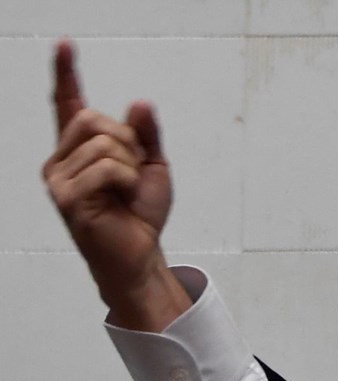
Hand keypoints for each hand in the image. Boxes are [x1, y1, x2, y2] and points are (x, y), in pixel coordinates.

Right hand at [43, 39, 189, 330]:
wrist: (141, 254)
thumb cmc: (140, 213)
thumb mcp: (153, 167)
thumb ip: (146, 135)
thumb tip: (140, 103)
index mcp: (80, 149)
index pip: (68, 104)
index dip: (66, 74)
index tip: (64, 45)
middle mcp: (61, 159)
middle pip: (95, 119)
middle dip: (128, 142)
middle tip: (134, 173)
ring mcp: (59, 178)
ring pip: (105, 144)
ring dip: (131, 166)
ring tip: (127, 191)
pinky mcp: (67, 197)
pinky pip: (107, 167)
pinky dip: (127, 179)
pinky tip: (123, 198)